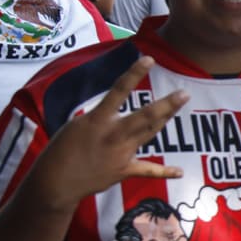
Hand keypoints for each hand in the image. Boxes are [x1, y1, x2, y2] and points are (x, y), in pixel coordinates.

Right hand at [29, 56, 187, 209]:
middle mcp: (113, 135)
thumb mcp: (77, 124)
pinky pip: (147, 170)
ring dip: (166, 118)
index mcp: (97, 120)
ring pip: (150, 133)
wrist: (56, 182)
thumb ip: (101, 117)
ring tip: (180, 104)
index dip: (134, 74)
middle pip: (146, 117)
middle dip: (167, 105)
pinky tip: (180, 171)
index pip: (118, 91)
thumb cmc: (62, 149)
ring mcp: (121, 153)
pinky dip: (164, 171)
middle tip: (184, 93)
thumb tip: (117, 113)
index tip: (149, 59)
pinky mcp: (123, 170)